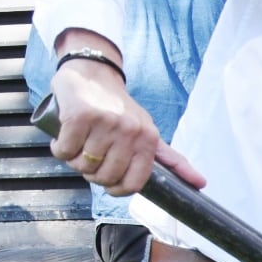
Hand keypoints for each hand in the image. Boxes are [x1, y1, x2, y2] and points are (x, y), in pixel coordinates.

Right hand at [47, 30, 205, 195]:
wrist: (94, 72)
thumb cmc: (120, 109)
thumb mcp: (149, 132)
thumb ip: (171, 159)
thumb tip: (201, 183)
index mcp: (148, 138)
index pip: (133, 183)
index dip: (116, 189)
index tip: (108, 180)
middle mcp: (130, 130)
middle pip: (105, 177)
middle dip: (92, 174)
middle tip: (90, 157)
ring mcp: (105, 122)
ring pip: (83, 165)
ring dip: (74, 161)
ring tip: (79, 144)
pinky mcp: (79, 116)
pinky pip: (65, 151)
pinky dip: (60, 149)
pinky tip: (64, 138)